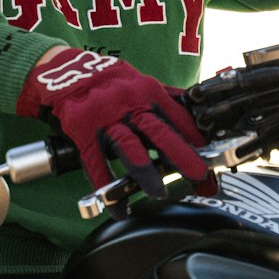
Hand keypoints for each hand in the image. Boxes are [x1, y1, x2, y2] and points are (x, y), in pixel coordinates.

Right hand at [17, 48, 211, 212]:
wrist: (64, 70)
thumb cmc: (108, 80)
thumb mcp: (139, 81)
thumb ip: (166, 98)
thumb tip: (197, 110)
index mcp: (148, 92)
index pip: (178, 117)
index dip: (197, 140)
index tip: (214, 159)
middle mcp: (129, 104)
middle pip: (159, 132)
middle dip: (182, 156)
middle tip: (200, 177)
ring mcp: (105, 118)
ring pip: (128, 148)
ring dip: (145, 173)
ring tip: (158, 194)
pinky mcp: (83, 130)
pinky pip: (96, 163)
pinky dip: (107, 187)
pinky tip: (118, 208)